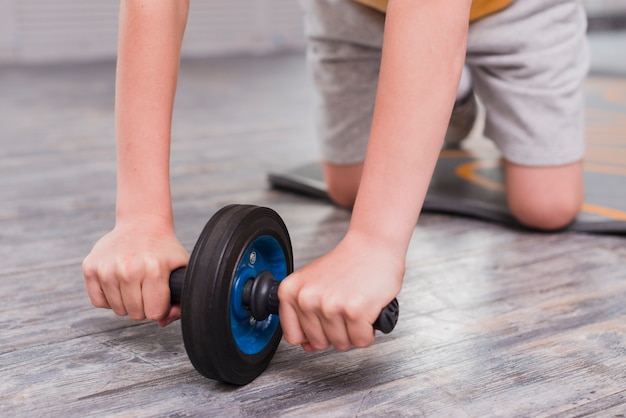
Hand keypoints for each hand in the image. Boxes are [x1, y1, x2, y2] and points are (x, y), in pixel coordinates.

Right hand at [82, 215, 188, 325]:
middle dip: (144, 306)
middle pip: (136, 314)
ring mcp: (106, 268)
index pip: (153, 313)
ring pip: (118, 310)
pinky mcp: (90, 267)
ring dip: (128, 303)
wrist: (141, 223)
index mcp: (153, 269)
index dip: (159, 308)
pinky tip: (120, 284)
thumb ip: (180, 300)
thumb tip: (161, 322)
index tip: (161, 296)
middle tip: (148, 288)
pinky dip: (110, 299)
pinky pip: (99, 302)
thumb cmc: (164, 250)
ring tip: (135, 283)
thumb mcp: (181, 269)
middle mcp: (128, 269)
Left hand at [278, 230, 403, 351]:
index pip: (293, 336)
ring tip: (355, 307)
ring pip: (341, 344)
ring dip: (353, 332)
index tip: (322, 319)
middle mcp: (306, 298)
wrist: (373, 246)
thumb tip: (308, 346)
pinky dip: (368, 332)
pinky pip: (361, 341)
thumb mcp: (314, 284)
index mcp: (290, 291)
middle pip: (318, 343)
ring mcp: (330, 305)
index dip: (312, 332)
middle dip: (335, 332)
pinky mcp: (355, 311)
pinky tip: (367, 312)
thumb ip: (305, 316)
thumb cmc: (346, 264)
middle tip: (344, 308)